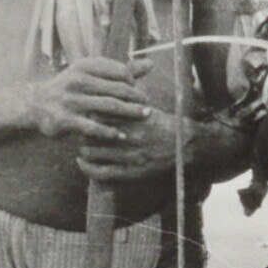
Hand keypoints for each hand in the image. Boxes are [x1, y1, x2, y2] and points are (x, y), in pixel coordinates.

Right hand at [25, 56, 152, 142]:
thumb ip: (121, 71)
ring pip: (109, 106)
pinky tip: (122, 136)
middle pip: (118, 89)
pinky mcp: (64, 119)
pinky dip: (109, 132)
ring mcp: (70, 100)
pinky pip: (92, 127)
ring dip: (130, 113)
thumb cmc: (72, 89)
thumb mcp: (91, 75)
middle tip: (148, 108)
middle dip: (137, 99)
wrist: (35, 104)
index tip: (137, 94)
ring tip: (144, 117)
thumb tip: (151, 64)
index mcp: (85, 66)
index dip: (133, 83)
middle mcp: (77, 80)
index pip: (120, 72)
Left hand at [77, 109, 192, 181]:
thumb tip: (100, 94)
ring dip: (85, 150)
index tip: (86, 116)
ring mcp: (130, 156)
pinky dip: (87, 168)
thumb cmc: (162, 125)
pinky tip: (84, 162)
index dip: (87, 116)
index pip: (96, 116)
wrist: (184, 146)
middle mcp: (130, 137)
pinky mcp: (131, 173)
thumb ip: (124, 101)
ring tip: (85, 147)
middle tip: (84, 133)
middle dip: (84, 133)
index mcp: (132, 119)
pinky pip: (100, 173)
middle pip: (91, 134)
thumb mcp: (145, 107)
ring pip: (91, 153)